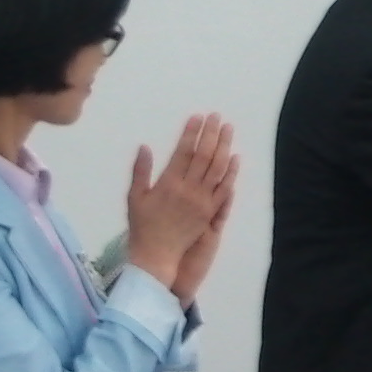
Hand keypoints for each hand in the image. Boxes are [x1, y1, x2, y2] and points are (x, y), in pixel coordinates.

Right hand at [126, 114, 235, 289]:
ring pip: (218, 169)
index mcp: (168, 183)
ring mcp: (202, 201)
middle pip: (204, 156)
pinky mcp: (211, 212)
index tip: (197, 117)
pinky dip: (232, 172)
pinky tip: (236, 157)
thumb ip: (141, 171)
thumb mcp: (135, 197)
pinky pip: (225, 189)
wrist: (156, 256)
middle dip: (211, 133)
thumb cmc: (142, 226)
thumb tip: (145, 146)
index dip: (191, 133)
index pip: (184, 152)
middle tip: (217, 116)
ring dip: (224, 146)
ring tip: (228, 129)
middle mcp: (188, 190)